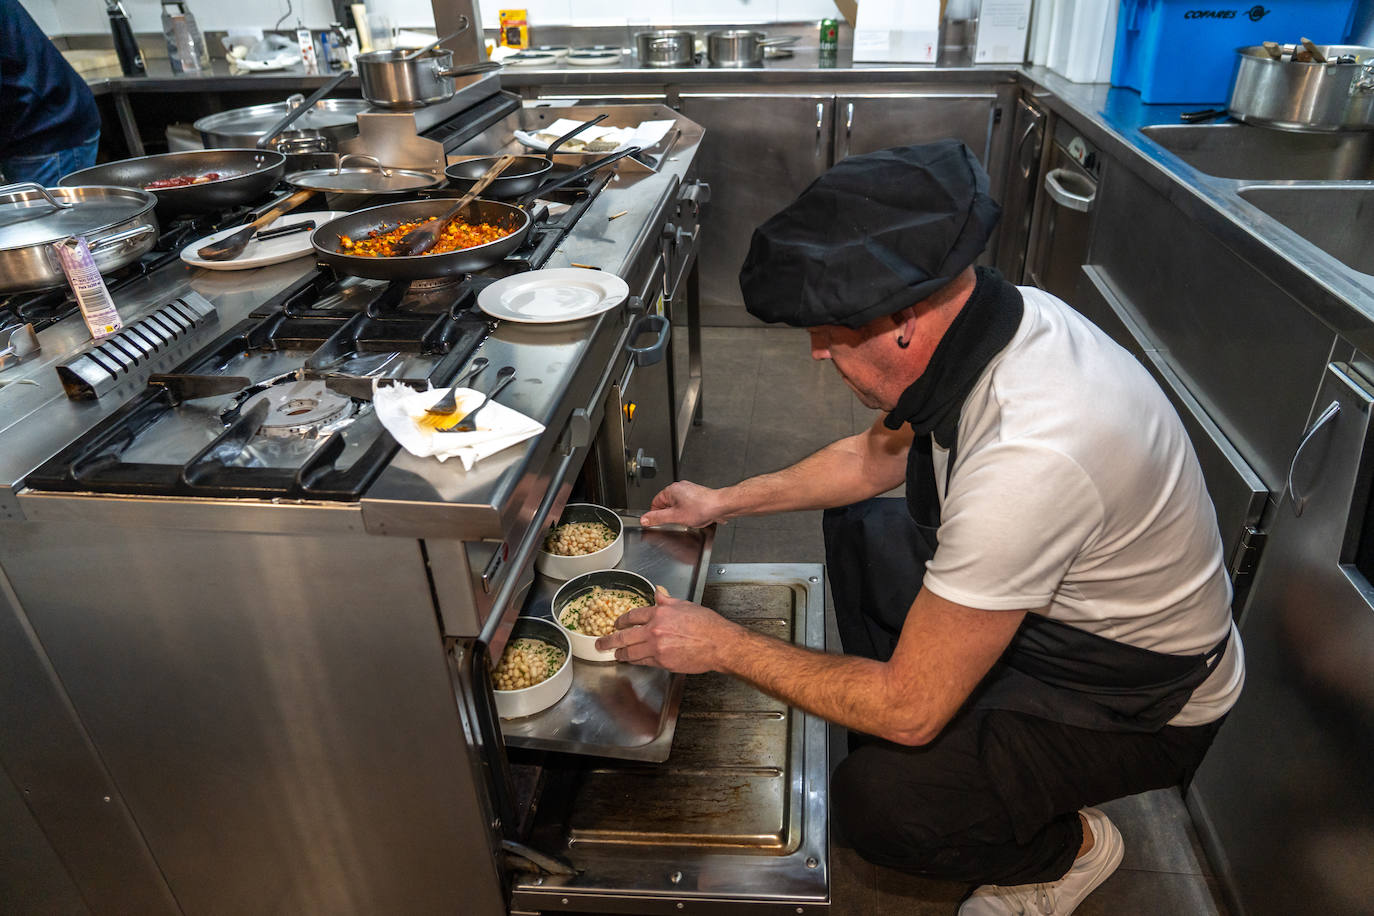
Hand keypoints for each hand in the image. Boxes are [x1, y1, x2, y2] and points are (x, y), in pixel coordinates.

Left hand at [594, 586, 742, 673]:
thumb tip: (658, 593)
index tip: (616, 623)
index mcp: (660, 612)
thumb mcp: (685, 605)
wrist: (719, 644)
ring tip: (614, 654)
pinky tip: (631, 660)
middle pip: (624, 635)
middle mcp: (655, 629)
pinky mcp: (662, 662)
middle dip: (609, 640)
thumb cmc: (707, 625)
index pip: (633, 615)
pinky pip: (642, 662)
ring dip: (620, 653)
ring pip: (630, 652)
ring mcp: (657, 647)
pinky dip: (635, 661)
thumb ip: (667, 600)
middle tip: (601, 642)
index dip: (621, 620)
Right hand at [640, 480, 727, 527]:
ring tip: (689, 518)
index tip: (659, 522)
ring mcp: (689, 491)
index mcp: (671, 490)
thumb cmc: (702, 508)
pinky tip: (695, 517)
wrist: (721, 506)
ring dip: (681, 515)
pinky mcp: (696, 496)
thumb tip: (644, 519)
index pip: (655, 503)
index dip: (656, 515)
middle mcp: (679, 488)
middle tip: (677, 521)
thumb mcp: (675, 517)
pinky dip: (689, 513)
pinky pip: (687, 506)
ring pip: (678, 506)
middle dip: (671, 515)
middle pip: (666, 505)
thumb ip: (658, 518)